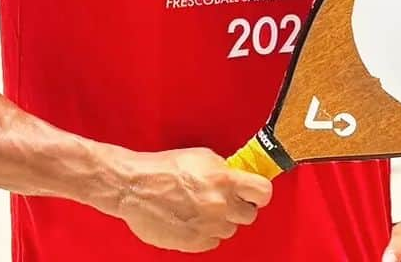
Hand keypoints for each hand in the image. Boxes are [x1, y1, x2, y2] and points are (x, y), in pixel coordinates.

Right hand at [114, 147, 271, 252]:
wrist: (136, 187)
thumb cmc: (167, 168)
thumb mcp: (205, 157)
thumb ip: (226, 171)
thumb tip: (238, 178)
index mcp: (225, 181)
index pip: (263, 192)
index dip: (260, 192)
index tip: (256, 192)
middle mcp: (220, 205)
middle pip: (249, 215)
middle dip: (241, 207)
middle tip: (229, 200)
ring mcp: (206, 226)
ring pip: (230, 230)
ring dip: (223, 221)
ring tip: (206, 209)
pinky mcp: (192, 243)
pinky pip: (212, 242)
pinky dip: (207, 234)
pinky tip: (195, 220)